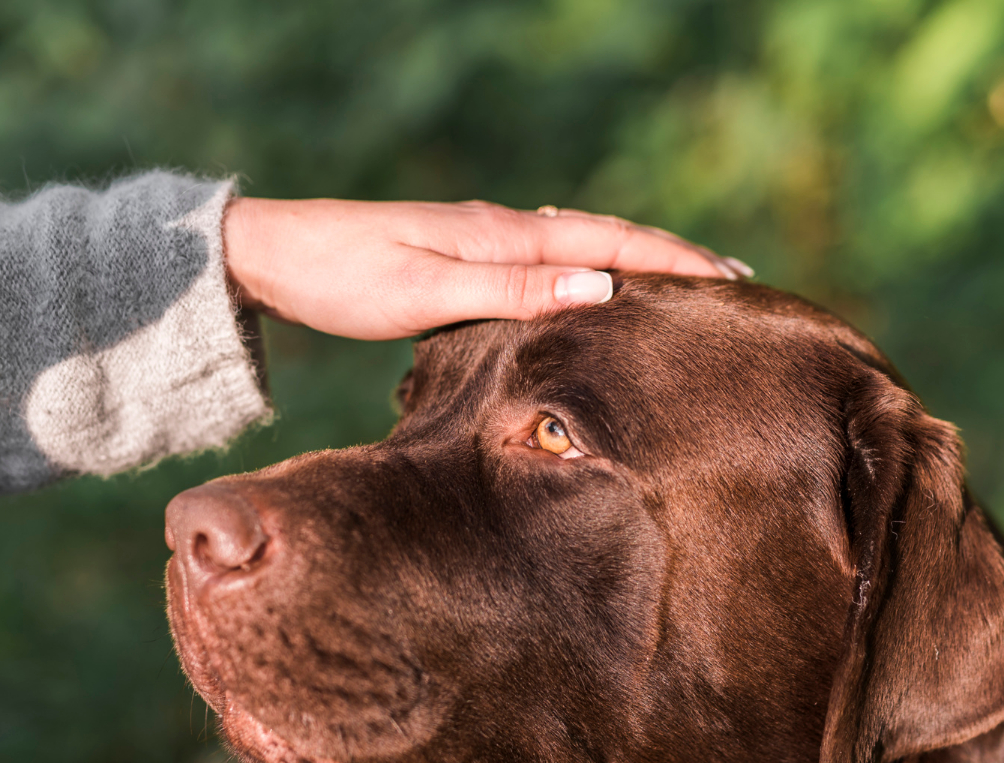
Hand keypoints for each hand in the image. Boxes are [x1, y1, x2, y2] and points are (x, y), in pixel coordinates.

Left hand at [222, 197, 751, 339]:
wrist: (272, 256)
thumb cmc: (340, 278)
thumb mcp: (424, 290)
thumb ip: (511, 290)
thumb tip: (601, 288)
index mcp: (502, 235)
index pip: (609, 243)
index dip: (672, 262)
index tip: (730, 282)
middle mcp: (501, 231)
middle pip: (606, 239)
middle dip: (670, 259)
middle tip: (731, 282)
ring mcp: (482, 242)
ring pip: (579, 249)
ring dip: (635, 264)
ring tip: (682, 285)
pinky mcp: (461, 258)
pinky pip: (548, 262)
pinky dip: (590, 271)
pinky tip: (594, 286)